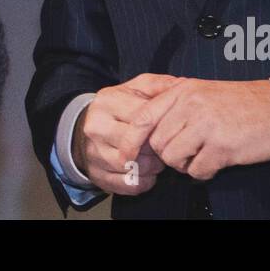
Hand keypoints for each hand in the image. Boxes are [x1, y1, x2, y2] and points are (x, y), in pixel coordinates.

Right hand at [72, 74, 178, 195]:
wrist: (84, 128)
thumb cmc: (119, 108)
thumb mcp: (137, 88)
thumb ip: (160, 85)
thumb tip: (185, 86)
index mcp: (107, 101)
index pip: (142, 117)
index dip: (162, 125)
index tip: (171, 127)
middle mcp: (96, 127)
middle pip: (137, 144)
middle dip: (157, 148)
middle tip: (165, 146)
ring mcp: (94, 153)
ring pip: (134, 167)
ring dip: (153, 166)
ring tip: (157, 158)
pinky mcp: (97, 175)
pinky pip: (129, 185)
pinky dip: (144, 181)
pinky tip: (147, 172)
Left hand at [124, 78, 269, 180]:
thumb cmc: (241, 103)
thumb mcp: (202, 91)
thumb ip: (174, 103)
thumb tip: (145, 125)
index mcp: (183, 90)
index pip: (143, 116)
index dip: (131, 140)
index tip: (127, 155)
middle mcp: (191, 105)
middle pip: (157, 142)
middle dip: (167, 154)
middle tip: (186, 152)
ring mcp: (206, 125)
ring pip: (172, 158)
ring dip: (184, 164)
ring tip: (201, 155)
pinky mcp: (222, 146)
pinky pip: (196, 170)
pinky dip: (203, 172)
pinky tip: (216, 161)